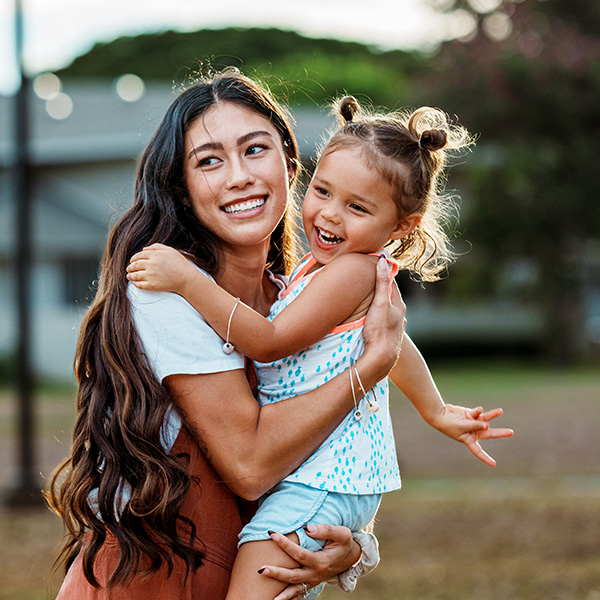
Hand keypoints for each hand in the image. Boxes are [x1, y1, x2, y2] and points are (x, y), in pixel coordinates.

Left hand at [126, 243, 192, 292]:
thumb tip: (143, 249)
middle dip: (130, 267)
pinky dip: (135, 284)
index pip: (139, 256)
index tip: (132, 261)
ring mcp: (151, 275)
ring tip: (129, 276)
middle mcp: (151, 264)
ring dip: (130, 275)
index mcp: (155, 255)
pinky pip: (139, 285)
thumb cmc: (180, 263)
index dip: (133, 258)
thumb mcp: (170, 250)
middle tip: (129, 269)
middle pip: (135, 265)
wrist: (186, 278)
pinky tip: (135, 283)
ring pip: (135, 275)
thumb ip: (156, 246)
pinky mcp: (152, 285)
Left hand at [258, 524, 358, 599]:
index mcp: (322, 561)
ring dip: (280, 593)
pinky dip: (288, 598)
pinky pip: (298, 594)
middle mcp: (316, 574)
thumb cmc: (344, 542)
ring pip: (294, 589)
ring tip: (265, 596)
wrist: (351, 557)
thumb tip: (306, 527)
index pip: (299, 554)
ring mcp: (313, 581)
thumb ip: (325, 529)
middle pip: (293, 576)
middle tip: (260, 569)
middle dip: (276, 573)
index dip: (285, 544)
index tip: (272, 534)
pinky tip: (275, 599)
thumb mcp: (341, 533)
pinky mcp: (311, 583)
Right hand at [362, 256, 405, 380]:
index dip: (382, 275)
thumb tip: (383, 260)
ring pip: (387, 312)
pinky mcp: (389, 338)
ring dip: (379, 306)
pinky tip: (372, 322)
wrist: (381, 358)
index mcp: (399, 305)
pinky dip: (379, 319)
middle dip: (380, 290)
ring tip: (368, 301)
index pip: (391, 284)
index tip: (373, 267)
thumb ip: (381, 282)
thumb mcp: (379, 303)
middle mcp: (400, 316)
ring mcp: (395, 328)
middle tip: (367, 282)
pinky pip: (384, 324)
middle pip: (389, 298)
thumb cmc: (379, 330)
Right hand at [430, 405, 513, 466]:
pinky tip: (478, 410)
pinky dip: (478, 411)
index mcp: (469, 440)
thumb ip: (476, 425)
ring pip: (486, 420)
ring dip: (493, 415)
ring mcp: (473, 423)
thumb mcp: (463, 426)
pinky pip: (478, 413)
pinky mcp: (471, 414)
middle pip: (489, 434)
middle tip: (511, 432)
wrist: (440, 414)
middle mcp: (473, 432)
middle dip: (500, 433)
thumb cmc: (449, 424)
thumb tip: (488, 424)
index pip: (478, 451)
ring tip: (500, 411)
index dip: (485, 458)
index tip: (493, 464)